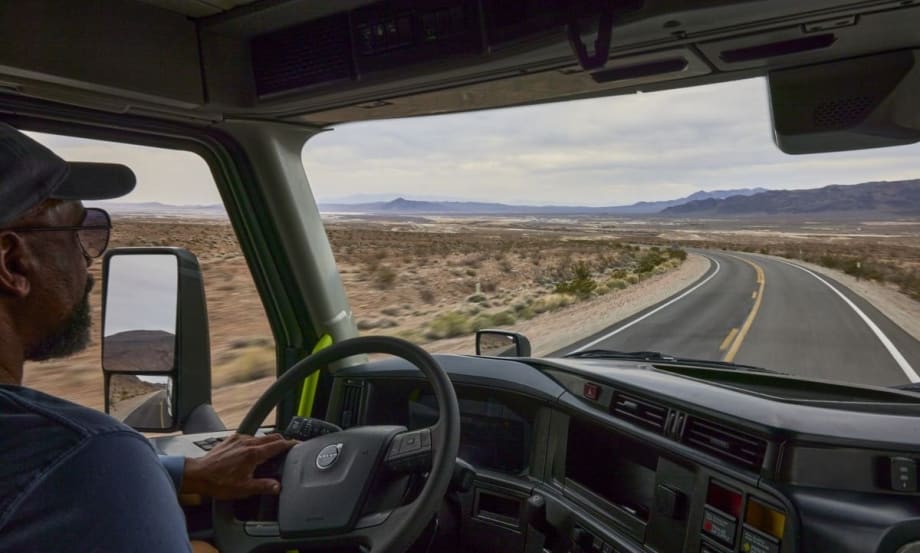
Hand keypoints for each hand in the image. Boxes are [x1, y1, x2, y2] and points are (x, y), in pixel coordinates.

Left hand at [180, 433, 296, 499]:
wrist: (197, 474)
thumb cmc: (217, 482)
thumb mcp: (244, 489)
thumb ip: (264, 486)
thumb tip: (277, 486)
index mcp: (253, 453)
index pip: (278, 444)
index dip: (290, 444)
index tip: (297, 444)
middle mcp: (247, 442)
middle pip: (272, 437)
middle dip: (282, 442)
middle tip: (288, 448)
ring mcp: (238, 439)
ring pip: (260, 436)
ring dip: (268, 442)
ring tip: (270, 452)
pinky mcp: (231, 439)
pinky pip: (249, 437)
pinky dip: (256, 442)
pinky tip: (252, 452)